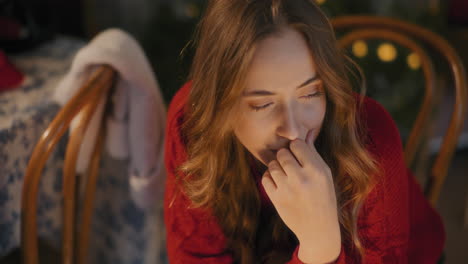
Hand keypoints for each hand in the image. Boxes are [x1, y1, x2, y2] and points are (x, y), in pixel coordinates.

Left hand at [261, 132, 340, 262]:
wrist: (318, 228)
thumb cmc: (324, 197)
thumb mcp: (325, 175)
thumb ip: (313, 154)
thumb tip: (305, 133)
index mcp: (316, 170)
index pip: (297, 144)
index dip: (296, 147)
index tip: (298, 155)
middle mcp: (302, 179)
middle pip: (282, 153)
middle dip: (284, 157)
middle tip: (290, 165)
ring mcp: (287, 189)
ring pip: (272, 165)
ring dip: (277, 168)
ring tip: (285, 175)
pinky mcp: (276, 199)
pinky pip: (265, 178)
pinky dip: (270, 179)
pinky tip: (279, 183)